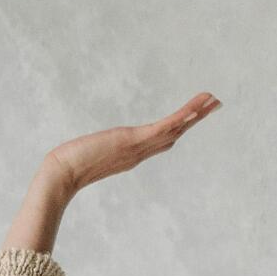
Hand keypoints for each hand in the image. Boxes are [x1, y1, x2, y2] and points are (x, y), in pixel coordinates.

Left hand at [43, 92, 220, 192]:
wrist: (61, 175)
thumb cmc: (67, 167)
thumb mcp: (85, 156)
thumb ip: (91, 153)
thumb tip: (81, 151)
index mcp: (132, 155)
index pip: (162, 140)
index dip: (179, 129)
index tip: (192, 118)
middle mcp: (140, 153)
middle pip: (175, 133)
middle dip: (195, 119)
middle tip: (215, 104)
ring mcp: (139, 147)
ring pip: (174, 129)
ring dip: (195, 114)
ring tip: (213, 100)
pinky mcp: (133, 140)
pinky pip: (163, 127)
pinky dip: (181, 117)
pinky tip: (195, 108)